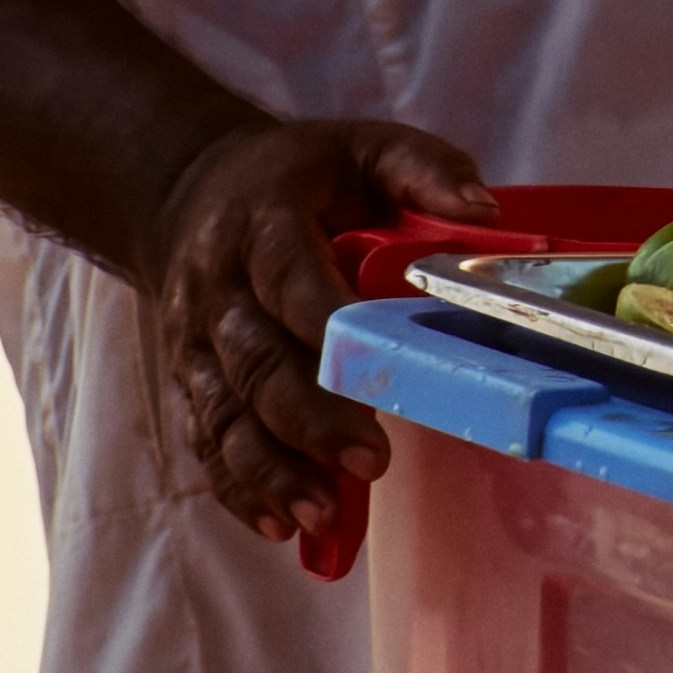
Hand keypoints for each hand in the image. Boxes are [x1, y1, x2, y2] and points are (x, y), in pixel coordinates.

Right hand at [144, 115, 487, 542]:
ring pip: (225, 414)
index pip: (290, 282)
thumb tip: (485, 216)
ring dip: (272, 470)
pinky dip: (240, 486)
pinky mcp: (188, 381)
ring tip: (323, 516)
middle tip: (372, 463)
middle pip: (256, 363)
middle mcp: (216, 289)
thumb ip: (423, 172)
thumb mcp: (365, 147)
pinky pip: (207, 440)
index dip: (327, 332)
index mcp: (262, 224)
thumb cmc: (303, 173)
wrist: (187, 192)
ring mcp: (194, 342)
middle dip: (312, 420)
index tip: (375, 380)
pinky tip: (278, 525)